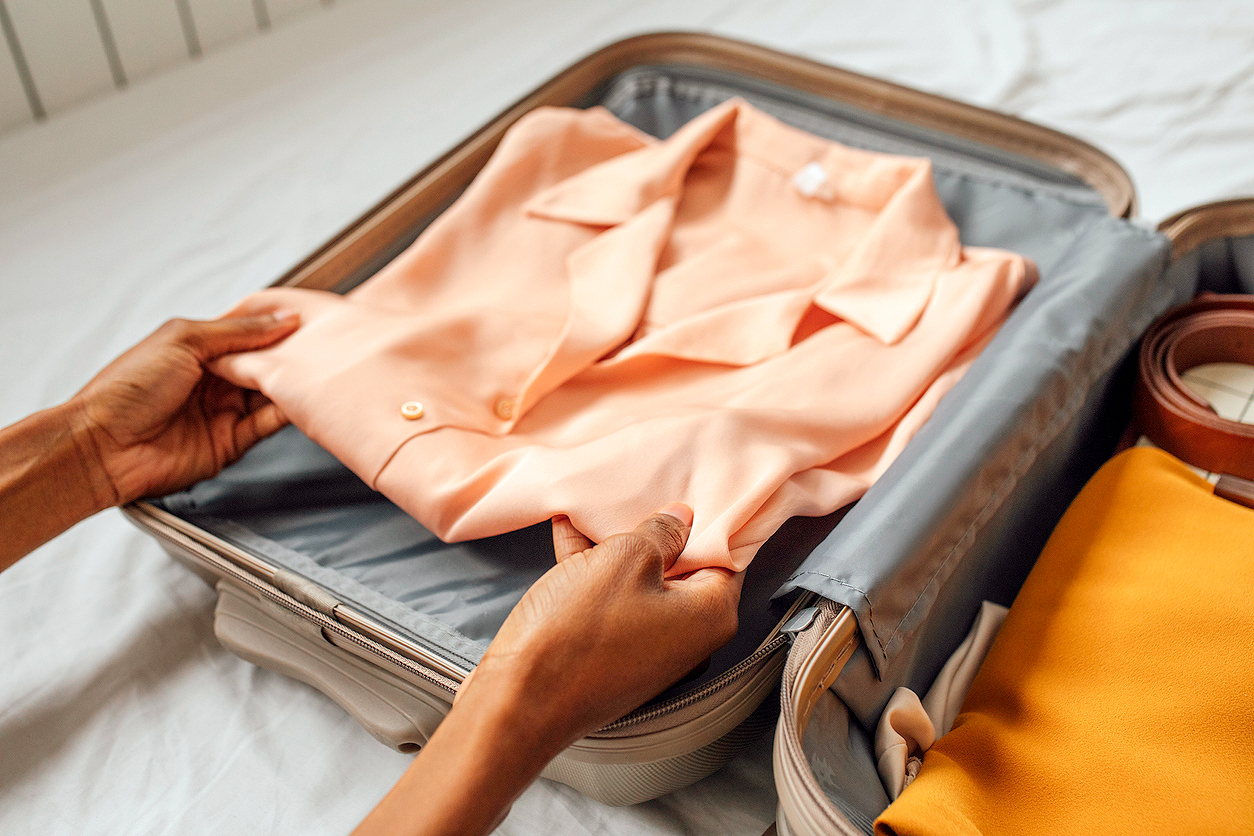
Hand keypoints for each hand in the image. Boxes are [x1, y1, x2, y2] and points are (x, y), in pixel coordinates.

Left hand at [68, 311, 299, 505]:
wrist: (103, 448)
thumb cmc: (126, 391)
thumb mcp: (183, 340)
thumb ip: (237, 331)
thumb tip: (280, 320)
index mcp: (197, 350)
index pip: (247, 334)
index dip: (274, 328)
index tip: (304, 321)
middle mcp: (212, 380)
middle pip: (263, 365)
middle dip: (287, 356)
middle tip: (317, 346)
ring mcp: (221, 412)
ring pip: (269, 394)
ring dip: (290, 383)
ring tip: (314, 370)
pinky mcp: (230, 443)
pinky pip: (265, 425)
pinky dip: (284, 413)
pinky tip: (300, 399)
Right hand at [468, 502, 743, 743]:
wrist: (519, 700)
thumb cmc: (577, 635)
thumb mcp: (624, 560)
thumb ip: (661, 532)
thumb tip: (680, 519)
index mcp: (709, 614)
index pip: (727, 552)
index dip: (707, 517)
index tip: (693, 486)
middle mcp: (687, 635)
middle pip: (684, 565)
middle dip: (658, 527)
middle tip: (643, 487)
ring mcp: (648, 646)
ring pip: (642, 579)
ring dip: (617, 543)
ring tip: (595, 505)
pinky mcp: (612, 652)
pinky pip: (613, 598)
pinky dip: (594, 567)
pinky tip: (569, 533)